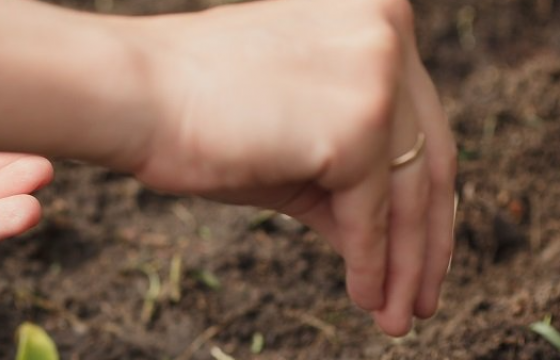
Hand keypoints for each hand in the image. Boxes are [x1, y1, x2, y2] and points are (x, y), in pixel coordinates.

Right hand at [120, 0, 455, 335]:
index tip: (424, 249)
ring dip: (403, 264)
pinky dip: (371, 263)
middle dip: (425, 240)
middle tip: (421, 298)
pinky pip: (372, 213)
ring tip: (394, 315)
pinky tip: (365, 295)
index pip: (421, 120)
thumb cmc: (195, 110)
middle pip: (428, 156)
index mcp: (374, 13)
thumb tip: (397, 246)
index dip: (426, 195)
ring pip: (409, 191)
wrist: (130, 95)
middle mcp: (388, 29)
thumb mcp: (297, 140)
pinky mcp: (358, 125)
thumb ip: (352, 176)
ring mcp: (376, 74)